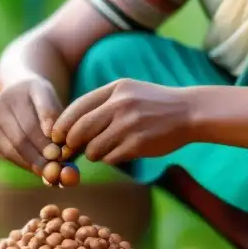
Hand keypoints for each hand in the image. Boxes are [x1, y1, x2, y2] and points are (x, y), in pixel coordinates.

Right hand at [0, 77, 62, 174]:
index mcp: (32, 85)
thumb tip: (60, 157)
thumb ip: (61, 130)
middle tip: (57, 170)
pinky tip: (35, 168)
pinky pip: (5, 153)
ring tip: (49, 172)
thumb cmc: (46, 109)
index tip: (59, 150)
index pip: (45, 109)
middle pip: (27, 132)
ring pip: (15, 146)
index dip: (52, 131)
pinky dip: (22, 164)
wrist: (20, 98)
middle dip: (43, 155)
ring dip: (34, 162)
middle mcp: (7, 97)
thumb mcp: (58, 111)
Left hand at [52, 79, 194, 164]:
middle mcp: (120, 105)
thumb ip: (102, 104)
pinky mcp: (138, 144)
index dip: (62, 125)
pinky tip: (120, 152)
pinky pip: (110, 158)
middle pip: (79, 130)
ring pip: (92, 148)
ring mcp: (129, 125)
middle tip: (72, 151)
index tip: (57, 136)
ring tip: (104, 150)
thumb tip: (71, 127)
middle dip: (71, 144)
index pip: (76, 108)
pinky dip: (110, 159)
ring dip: (93, 154)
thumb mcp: (129, 91)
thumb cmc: (155, 104)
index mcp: (115, 89)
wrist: (190, 112)